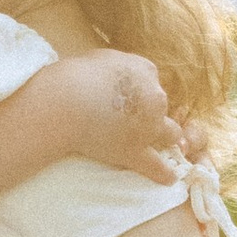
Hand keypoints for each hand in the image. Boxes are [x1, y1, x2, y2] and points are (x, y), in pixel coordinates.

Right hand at [58, 51, 182, 185]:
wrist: (65, 102)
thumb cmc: (75, 76)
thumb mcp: (102, 58)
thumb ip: (118, 65)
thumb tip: (115, 74)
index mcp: (145, 70)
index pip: (151, 80)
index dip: (138, 89)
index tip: (124, 96)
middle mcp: (154, 97)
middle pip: (161, 105)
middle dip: (150, 111)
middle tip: (129, 118)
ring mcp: (148, 126)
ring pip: (171, 133)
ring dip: (165, 138)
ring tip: (160, 146)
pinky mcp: (136, 151)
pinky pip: (157, 166)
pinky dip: (164, 173)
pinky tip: (169, 178)